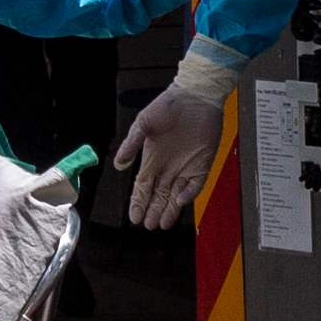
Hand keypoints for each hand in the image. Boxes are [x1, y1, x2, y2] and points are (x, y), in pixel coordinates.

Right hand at [114, 84, 230, 230]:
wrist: (195, 96)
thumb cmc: (168, 106)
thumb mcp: (143, 124)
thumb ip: (131, 145)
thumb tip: (118, 165)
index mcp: (152, 159)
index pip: (143, 188)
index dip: (138, 202)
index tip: (134, 217)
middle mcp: (168, 167)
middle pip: (159, 195)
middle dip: (152, 210)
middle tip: (148, 225)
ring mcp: (185, 167)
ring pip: (176, 195)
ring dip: (169, 209)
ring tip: (162, 223)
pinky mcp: (202, 164)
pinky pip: (195, 184)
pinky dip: (188, 194)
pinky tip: (179, 202)